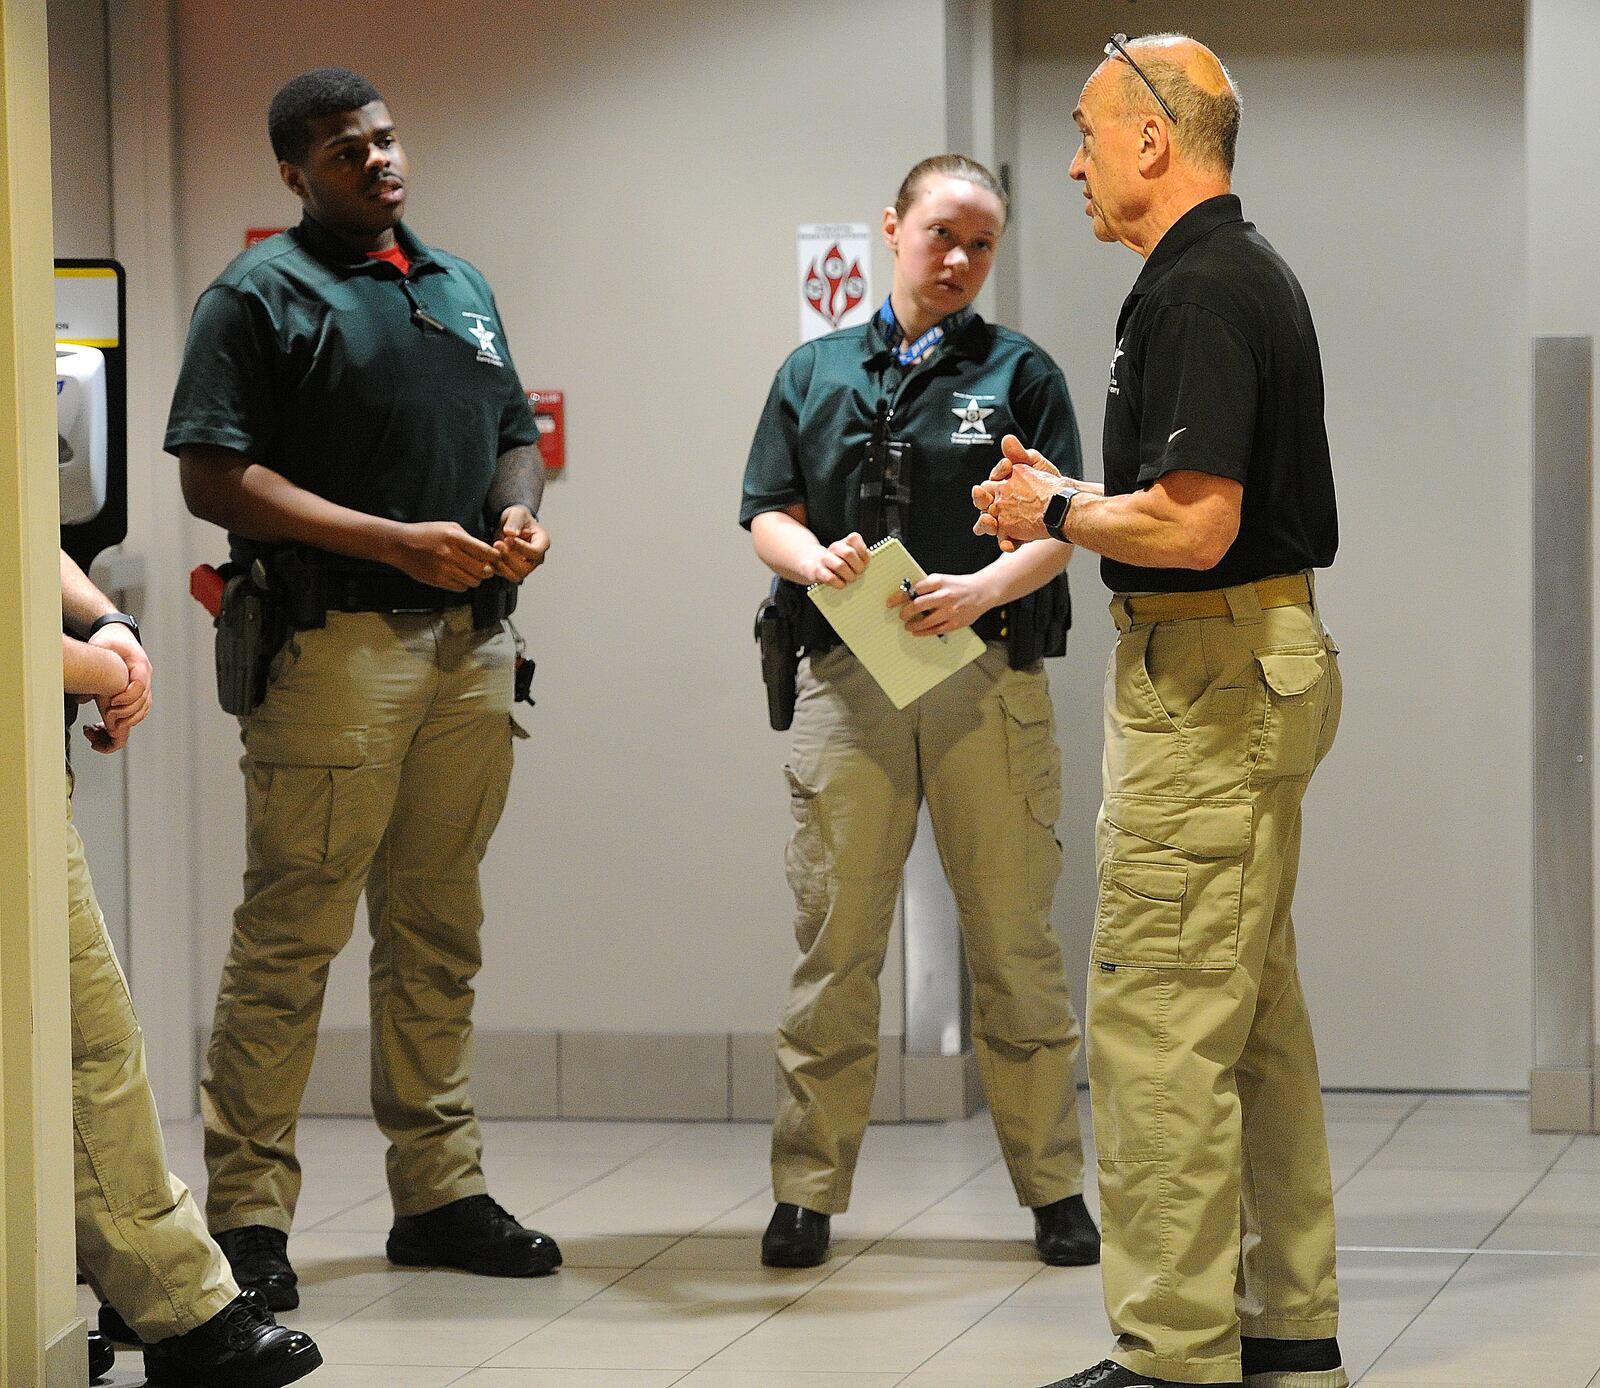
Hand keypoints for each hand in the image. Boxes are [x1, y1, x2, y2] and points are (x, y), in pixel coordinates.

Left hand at [88, 624, 152, 739]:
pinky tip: (120, 722)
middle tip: (110, 718)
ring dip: (131, 718)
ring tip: (114, 725)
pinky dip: (133, 717)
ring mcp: (145, 683)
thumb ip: (94, 665)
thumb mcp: (100, 646)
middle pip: (144, 700)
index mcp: (139, 663)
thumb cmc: (110, 640)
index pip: (140, 685)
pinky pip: (142, 707)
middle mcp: (146, 674)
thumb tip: (84, 688)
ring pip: (145, 706)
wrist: (118, 634)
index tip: (112, 703)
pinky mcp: (140, 690)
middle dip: (127, 712)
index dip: (127, 697)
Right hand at [387, 520, 499, 590]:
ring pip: (473, 581)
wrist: (400, 544)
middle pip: (482, 570)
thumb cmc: (427, 533)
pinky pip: (461, 588)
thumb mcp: (449, 527)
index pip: (485, 551)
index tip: (496, 557)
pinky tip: (459, 576)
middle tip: (487, 568)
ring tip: (471, 572)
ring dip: (476, 578)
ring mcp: (443, 569)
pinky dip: (464, 584)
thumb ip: (468, 538)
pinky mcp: (437, 580)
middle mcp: (450, 554)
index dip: (495, 556)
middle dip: (488, 570)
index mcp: (454, 538)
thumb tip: (487, 551)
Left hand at [491, 506, 549, 582]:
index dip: (521, 548)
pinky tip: (488, 557)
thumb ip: (515, 522)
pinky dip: (495, 568)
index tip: (508, 538)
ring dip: (501, 565)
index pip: (535, 552)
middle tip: (497, 544)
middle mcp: (536, 559)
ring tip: (493, 550)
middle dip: (509, 557)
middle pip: (526, 568)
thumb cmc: (517, 518)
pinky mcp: (513, 571)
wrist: (510, 526)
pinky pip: (505, 576)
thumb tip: (511, 534)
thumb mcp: (517, 514)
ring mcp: (526, 567)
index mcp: (542, 543)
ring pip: (515, 576)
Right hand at [802, 532, 870, 587]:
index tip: (865, 561)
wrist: (815, 564)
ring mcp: (824, 559)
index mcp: (844, 542)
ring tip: (850, 579)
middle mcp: (834, 548)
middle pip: (848, 553)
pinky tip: (841, 584)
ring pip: (840, 566)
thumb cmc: (839, 562)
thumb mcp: (851, 556)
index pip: (854, 538)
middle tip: (859, 573)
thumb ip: (861, 554)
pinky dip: (839, 583)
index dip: (863, 551)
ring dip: (849, 576)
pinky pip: (830, 578)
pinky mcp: (818, 571)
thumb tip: (868, 555)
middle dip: (858, 566)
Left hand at [888, 570, 995, 636]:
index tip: (891, 602)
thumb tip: (908, 595)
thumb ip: (927, 587)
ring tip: (908, 625)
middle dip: (905, 612)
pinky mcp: (955, 622)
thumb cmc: (960, 586)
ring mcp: (950, 610)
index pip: (914, 589)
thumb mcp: (943, 579)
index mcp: (939, 581)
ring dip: (913, 625)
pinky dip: (923, 632)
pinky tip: (917, 632)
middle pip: (917, 605)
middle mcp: (944, 595)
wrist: (983, 591)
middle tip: (901, 615)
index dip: (900, 597)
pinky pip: (935, 630)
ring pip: (925, 621)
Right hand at [973, 438, 1066, 551]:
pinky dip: (1006, 544)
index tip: (1007, 466)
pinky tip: (1008, 543)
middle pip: (982, 504)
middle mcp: (998, 505)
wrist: (1064, 502)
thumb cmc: (1045, 482)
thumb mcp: (1034, 465)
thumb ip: (1019, 455)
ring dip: (985, 524)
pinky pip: (1007, 542)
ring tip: (989, 521)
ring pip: (987, 525)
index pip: (990, 480)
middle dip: (981, 500)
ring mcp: (1005, 522)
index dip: (998, 474)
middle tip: (982, 495)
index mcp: (999, 487)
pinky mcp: (1016, 537)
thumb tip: (1007, 439)